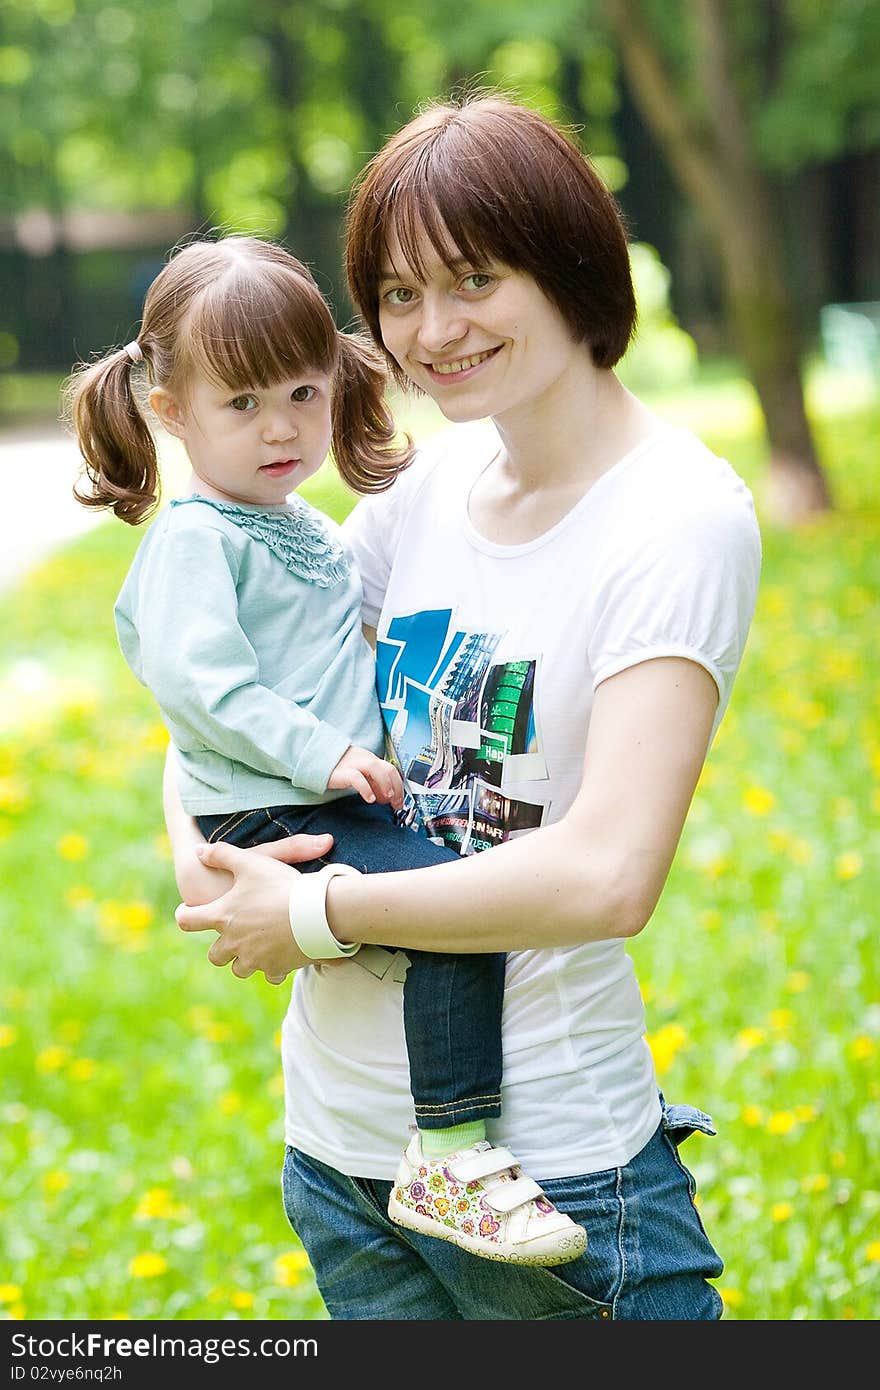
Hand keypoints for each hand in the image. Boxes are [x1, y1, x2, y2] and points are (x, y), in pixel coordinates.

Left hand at [174, 834, 333, 983]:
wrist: (316, 914)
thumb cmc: (281, 886)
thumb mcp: (251, 862)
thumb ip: (222, 854)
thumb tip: (198, 850)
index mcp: (223, 917)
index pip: (188, 921)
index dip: (185, 915)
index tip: (188, 913)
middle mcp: (233, 942)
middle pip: (215, 955)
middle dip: (221, 948)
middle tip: (232, 935)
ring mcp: (254, 958)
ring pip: (240, 968)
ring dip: (246, 959)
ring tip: (258, 946)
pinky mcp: (275, 968)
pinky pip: (269, 975)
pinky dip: (274, 969)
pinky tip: (282, 956)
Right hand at [327, 745, 403, 808]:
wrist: (316, 759)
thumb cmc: (338, 767)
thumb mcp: (360, 771)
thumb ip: (373, 781)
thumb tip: (386, 796)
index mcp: (370, 759)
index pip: (392, 769)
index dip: (399, 786)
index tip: (400, 801)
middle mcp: (364, 759)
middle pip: (388, 768)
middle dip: (396, 787)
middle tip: (396, 804)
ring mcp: (353, 764)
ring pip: (375, 769)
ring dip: (385, 785)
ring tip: (387, 799)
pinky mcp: (342, 772)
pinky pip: (357, 778)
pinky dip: (366, 789)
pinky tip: (370, 799)